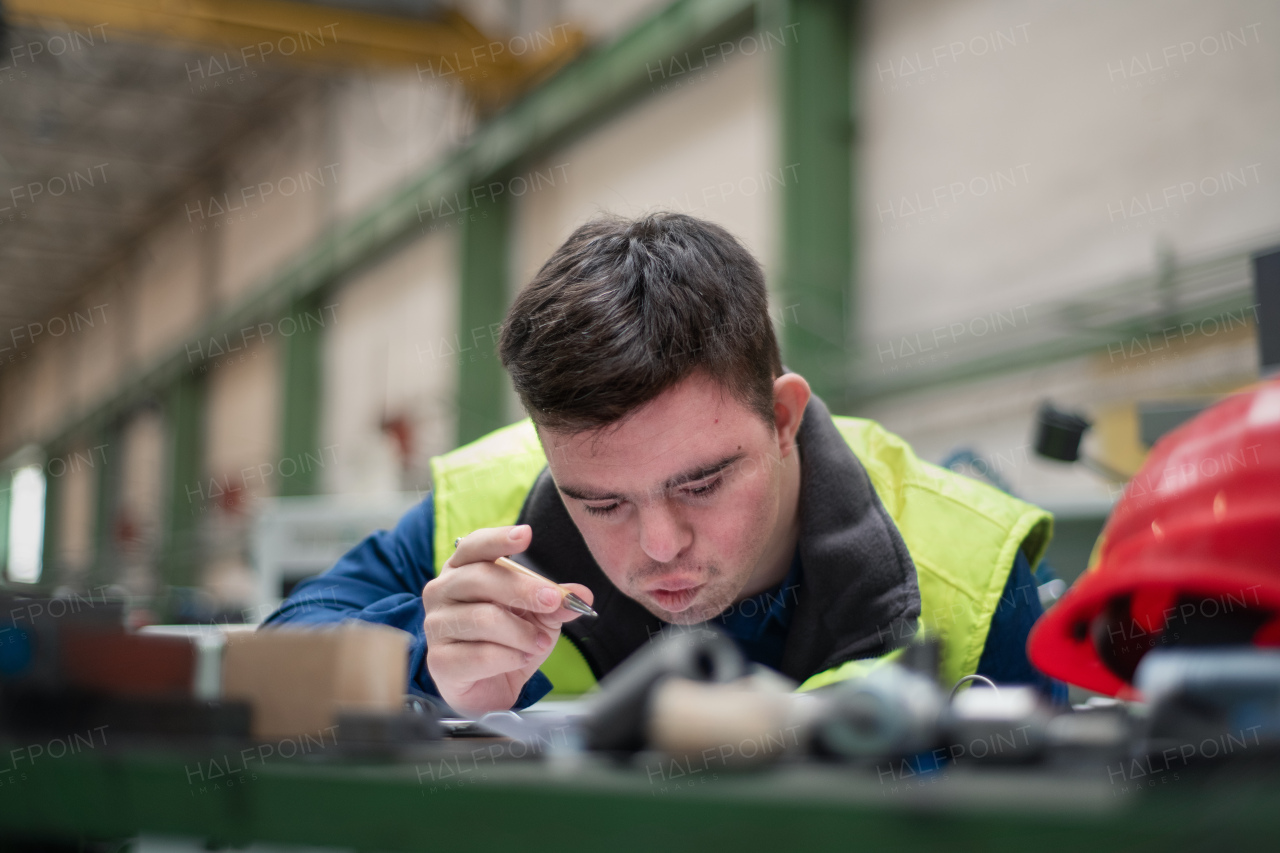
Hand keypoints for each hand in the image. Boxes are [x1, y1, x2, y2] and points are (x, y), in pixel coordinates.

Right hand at [422, 524, 593, 716]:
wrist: (490, 688)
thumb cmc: (508, 640)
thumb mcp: (539, 616)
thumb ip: (556, 602)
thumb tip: (581, 595)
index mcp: (462, 570)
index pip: (474, 546)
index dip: (498, 539)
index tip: (525, 534)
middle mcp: (442, 592)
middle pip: (480, 578)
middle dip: (523, 589)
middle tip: (552, 601)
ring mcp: (436, 626)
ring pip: (483, 619)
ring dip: (521, 633)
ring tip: (539, 644)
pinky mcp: (439, 661)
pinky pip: (480, 654)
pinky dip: (510, 658)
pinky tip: (519, 660)